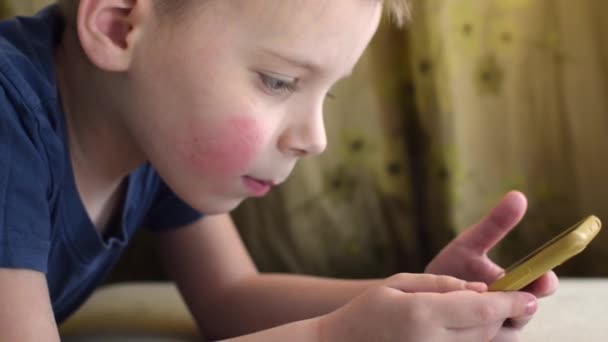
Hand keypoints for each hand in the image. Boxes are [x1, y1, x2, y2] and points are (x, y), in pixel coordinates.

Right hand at [319, 275, 537, 341]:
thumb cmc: (366, 311)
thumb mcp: (397, 284)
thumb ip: (440, 285)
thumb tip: (478, 289)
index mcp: (423, 314)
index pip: (482, 309)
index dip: (512, 302)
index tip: (531, 295)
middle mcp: (433, 341)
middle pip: (487, 329)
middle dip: (509, 314)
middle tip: (521, 298)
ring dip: (496, 328)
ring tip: (497, 311)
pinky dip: (478, 340)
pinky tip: (472, 327)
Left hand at [425, 191, 558, 339]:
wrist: (421, 294)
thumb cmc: (452, 268)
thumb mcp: (470, 244)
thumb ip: (494, 225)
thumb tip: (519, 195)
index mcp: (516, 287)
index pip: (542, 287)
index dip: (544, 283)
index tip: (543, 277)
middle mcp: (510, 312)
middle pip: (525, 314)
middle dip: (514, 306)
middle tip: (498, 297)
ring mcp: (496, 332)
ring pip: (502, 331)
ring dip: (486, 319)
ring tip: (464, 306)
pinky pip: (480, 340)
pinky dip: (469, 332)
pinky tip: (453, 321)